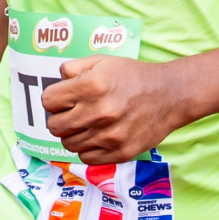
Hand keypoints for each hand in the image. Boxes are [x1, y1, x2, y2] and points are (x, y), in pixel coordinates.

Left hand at [41, 55, 190, 164]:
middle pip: (54, 126)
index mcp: (91, 86)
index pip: (48, 101)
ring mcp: (109, 136)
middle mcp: (98, 112)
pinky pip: (86, 158)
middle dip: (59, 118)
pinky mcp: (120, 153)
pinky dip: (87, 148)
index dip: (53, 98)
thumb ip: (74, 68)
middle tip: (71, 113)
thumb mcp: (103, 61)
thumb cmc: (134, 76)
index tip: (62, 98)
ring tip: (86, 124)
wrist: (170, 95)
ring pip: (68, 144)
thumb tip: (57, 81)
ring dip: (73, 134)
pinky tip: (97, 136)